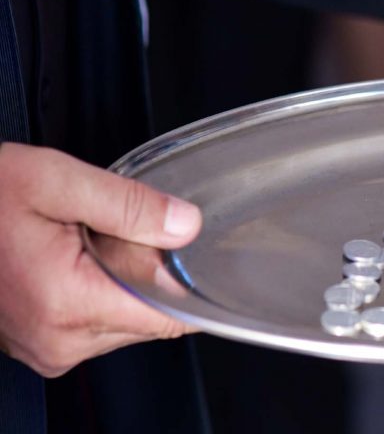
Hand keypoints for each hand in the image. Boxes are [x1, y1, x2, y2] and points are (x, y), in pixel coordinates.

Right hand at [0, 143, 201, 376]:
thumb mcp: (55, 181)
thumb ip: (129, 206)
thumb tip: (185, 227)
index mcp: (68, 303)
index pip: (169, 316)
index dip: (191, 282)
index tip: (192, 252)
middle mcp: (61, 340)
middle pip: (152, 317)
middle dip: (150, 273)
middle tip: (115, 231)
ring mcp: (50, 348)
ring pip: (129, 321)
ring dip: (126, 283)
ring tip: (86, 243)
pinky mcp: (45, 344)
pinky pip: (100, 324)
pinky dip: (104, 292)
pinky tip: (78, 261)